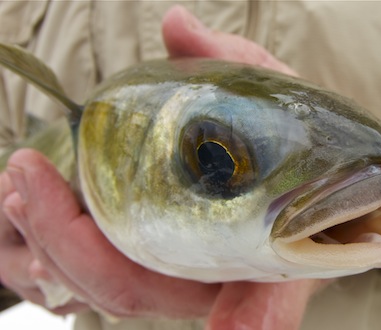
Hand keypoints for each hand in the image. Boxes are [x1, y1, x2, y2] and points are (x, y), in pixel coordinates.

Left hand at [0, 6, 321, 328]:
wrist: (306, 169)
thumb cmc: (300, 141)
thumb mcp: (278, 98)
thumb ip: (233, 64)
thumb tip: (176, 25)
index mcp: (269, 252)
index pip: (253, 300)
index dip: (241, 310)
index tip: (200, 309)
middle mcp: (221, 277)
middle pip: (134, 291)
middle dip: (70, 245)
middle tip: (25, 180)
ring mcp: (184, 275)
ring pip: (108, 286)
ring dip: (50, 244)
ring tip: (16, 185)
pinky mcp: (158, 257)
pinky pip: (102, 267)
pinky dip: (60, 240)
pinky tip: (31, 198)